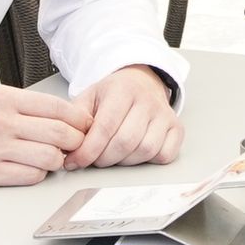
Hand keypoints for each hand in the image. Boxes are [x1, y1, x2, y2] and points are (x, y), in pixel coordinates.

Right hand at [0, 84, 87, 186]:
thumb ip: (19, 104)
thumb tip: (56, 115)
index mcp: (4, 98)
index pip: (58, 107)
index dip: (79, 119)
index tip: (84, 125)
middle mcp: (3, 122)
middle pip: (61, 133)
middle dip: (76, 141)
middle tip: (77, 145)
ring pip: (49, 157)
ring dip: (57, 160)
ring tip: (52, 158)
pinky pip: (29, 176)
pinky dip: (38, 174)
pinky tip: (32, 169)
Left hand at [66, 65, 185, 168]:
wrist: (141, 83)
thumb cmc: (113, 95)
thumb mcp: (89, 97)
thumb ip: (76, 119)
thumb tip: (68, 145)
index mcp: (123, 90)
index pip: (105, 127)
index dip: (88, 150)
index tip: (75, 161)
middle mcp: (147, 101)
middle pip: (125, 142)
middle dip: (104, 158)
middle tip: (93, 160)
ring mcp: (165, 115)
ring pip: (145, 150)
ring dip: (124, 162)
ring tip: (112, 156)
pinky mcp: (177, 128)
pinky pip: (165, 155)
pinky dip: (148, 161)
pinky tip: (134, 154)